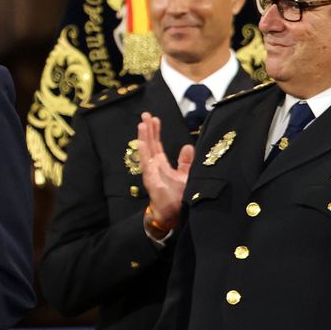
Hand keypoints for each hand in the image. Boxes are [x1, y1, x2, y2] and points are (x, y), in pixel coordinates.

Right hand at [136, 112, 194, 231]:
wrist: (173, 215)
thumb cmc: (178, 198)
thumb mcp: (185, 176)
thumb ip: (185, 162)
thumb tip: (188, 146)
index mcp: (162, 165)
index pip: (156, 145)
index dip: (155, 132)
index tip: (155, 119)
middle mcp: (154, 167)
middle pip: (149, 144)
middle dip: (147, 129)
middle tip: (145, 114)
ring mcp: (151, 173)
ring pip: (146, 151)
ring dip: (143, 137)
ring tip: (142, 123)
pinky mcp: (151, 180)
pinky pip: (146, 163)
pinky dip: (144, 152)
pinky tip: (142, 141)